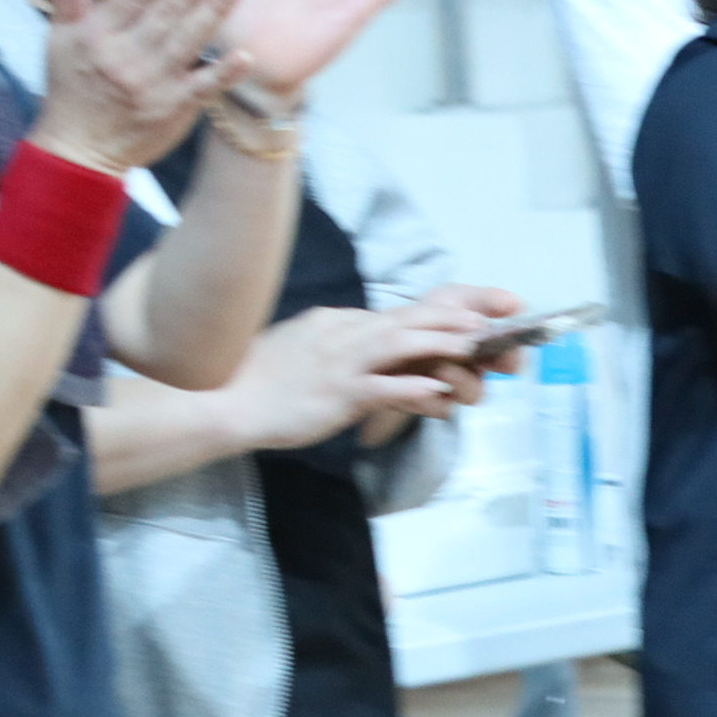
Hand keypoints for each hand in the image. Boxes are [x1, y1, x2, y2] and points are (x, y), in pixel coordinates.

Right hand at [32, 0, 243, 176]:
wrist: (78, 150)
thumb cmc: (70, 86)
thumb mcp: (59, 35)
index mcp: (99, 33)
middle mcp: (126, 55)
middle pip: (169, 9)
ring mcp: (152, 84)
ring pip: (189, 39)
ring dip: (216, 8)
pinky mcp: (173, 110)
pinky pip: (204, 88)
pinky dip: (225, 73)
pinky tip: (246, 54)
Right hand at [227, 295, 498, 450]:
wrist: (227, 401)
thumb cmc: (265, 382)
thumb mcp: (307, 349)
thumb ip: (341, 344)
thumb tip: (372, 345)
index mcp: (336, 322)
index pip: (396, 314)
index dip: (437, 314)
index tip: (470, 316)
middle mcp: (341, 332)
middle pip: (407, 320)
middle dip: (452, 320)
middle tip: (490, 323)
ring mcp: (339, 362)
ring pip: (400, 344)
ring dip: (442, 343)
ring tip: (476, 345)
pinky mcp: (336, 393)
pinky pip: (383, 387)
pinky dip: (415, 386)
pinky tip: (442, 390)